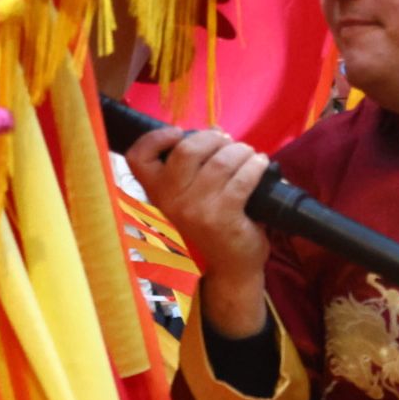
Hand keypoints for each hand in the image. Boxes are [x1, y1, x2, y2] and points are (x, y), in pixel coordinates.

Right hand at [126, 127, 271, 336]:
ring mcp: (196, 210)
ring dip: (240, 151)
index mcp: (156, 193)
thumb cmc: (211, 225)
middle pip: (187, 149)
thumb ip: (191, 169)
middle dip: (213, 138)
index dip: (156, 137)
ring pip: (220, 161)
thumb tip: (213, 133)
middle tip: (228, 142)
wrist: (229, 267)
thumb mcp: (189, 198)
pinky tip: (260, 164)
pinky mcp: (223, 217)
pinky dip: (255, 165)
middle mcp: (170, 202)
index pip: (138, 158)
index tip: (179, 132)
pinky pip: (243, 178)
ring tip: (248, 154)